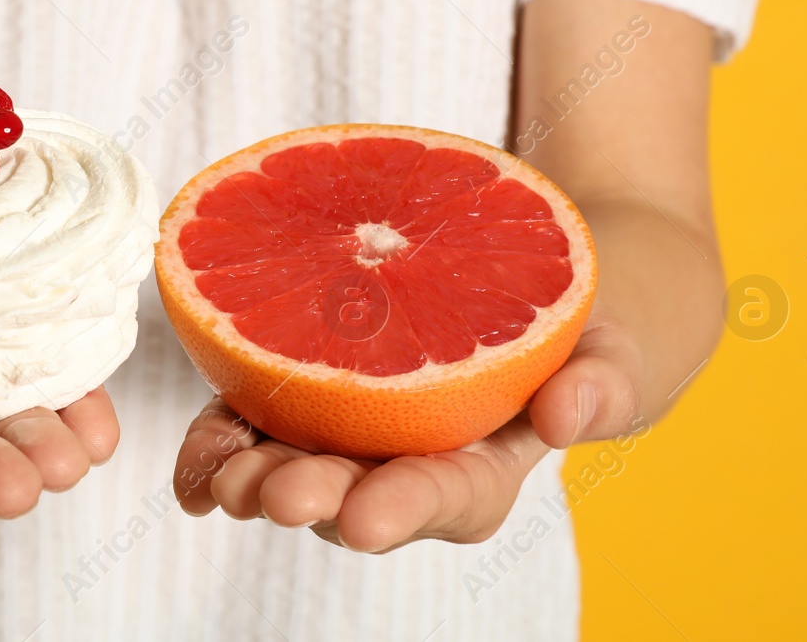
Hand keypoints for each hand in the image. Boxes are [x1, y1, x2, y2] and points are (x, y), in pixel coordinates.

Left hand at [172, 313, 645, 552]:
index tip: (368, 518)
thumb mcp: (614, 350)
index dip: (406, 506)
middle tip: (276, 494)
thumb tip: (568, 416)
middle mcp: (405, 467)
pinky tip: (192, 467)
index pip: (446, 496)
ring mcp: (349, 437)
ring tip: (221, 479)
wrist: (523, 288)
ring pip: (293, 468)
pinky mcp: (303, 398)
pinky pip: (255, 428)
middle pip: (354, 494)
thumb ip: (603, 383)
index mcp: (482, 469)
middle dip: (313, 497)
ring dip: (251, 477)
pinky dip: (219, 448)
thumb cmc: (579, 333)